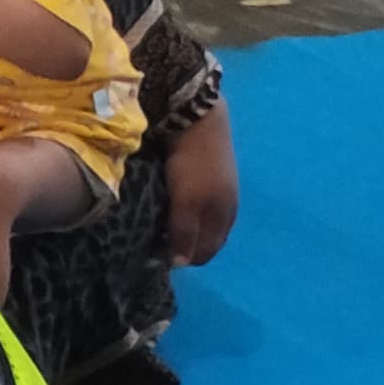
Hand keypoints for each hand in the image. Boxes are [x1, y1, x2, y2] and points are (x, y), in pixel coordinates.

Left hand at [160, 104, 239, 265]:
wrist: (200, 121)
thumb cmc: (192, 165)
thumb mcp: (187, 203)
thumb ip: (185, 233)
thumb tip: (181, 264)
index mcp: (224, 218)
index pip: (205, 252)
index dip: (183, 258)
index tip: (158, 257)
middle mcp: (227, 208)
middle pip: (206, 240)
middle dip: (185, 246)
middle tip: (156, 243)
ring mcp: (223, 192)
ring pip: (204, 223)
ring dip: (185, 230)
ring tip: (160, 227)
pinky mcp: (214, 177)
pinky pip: (201, 206)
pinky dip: (187, 213)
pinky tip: (172, 208)